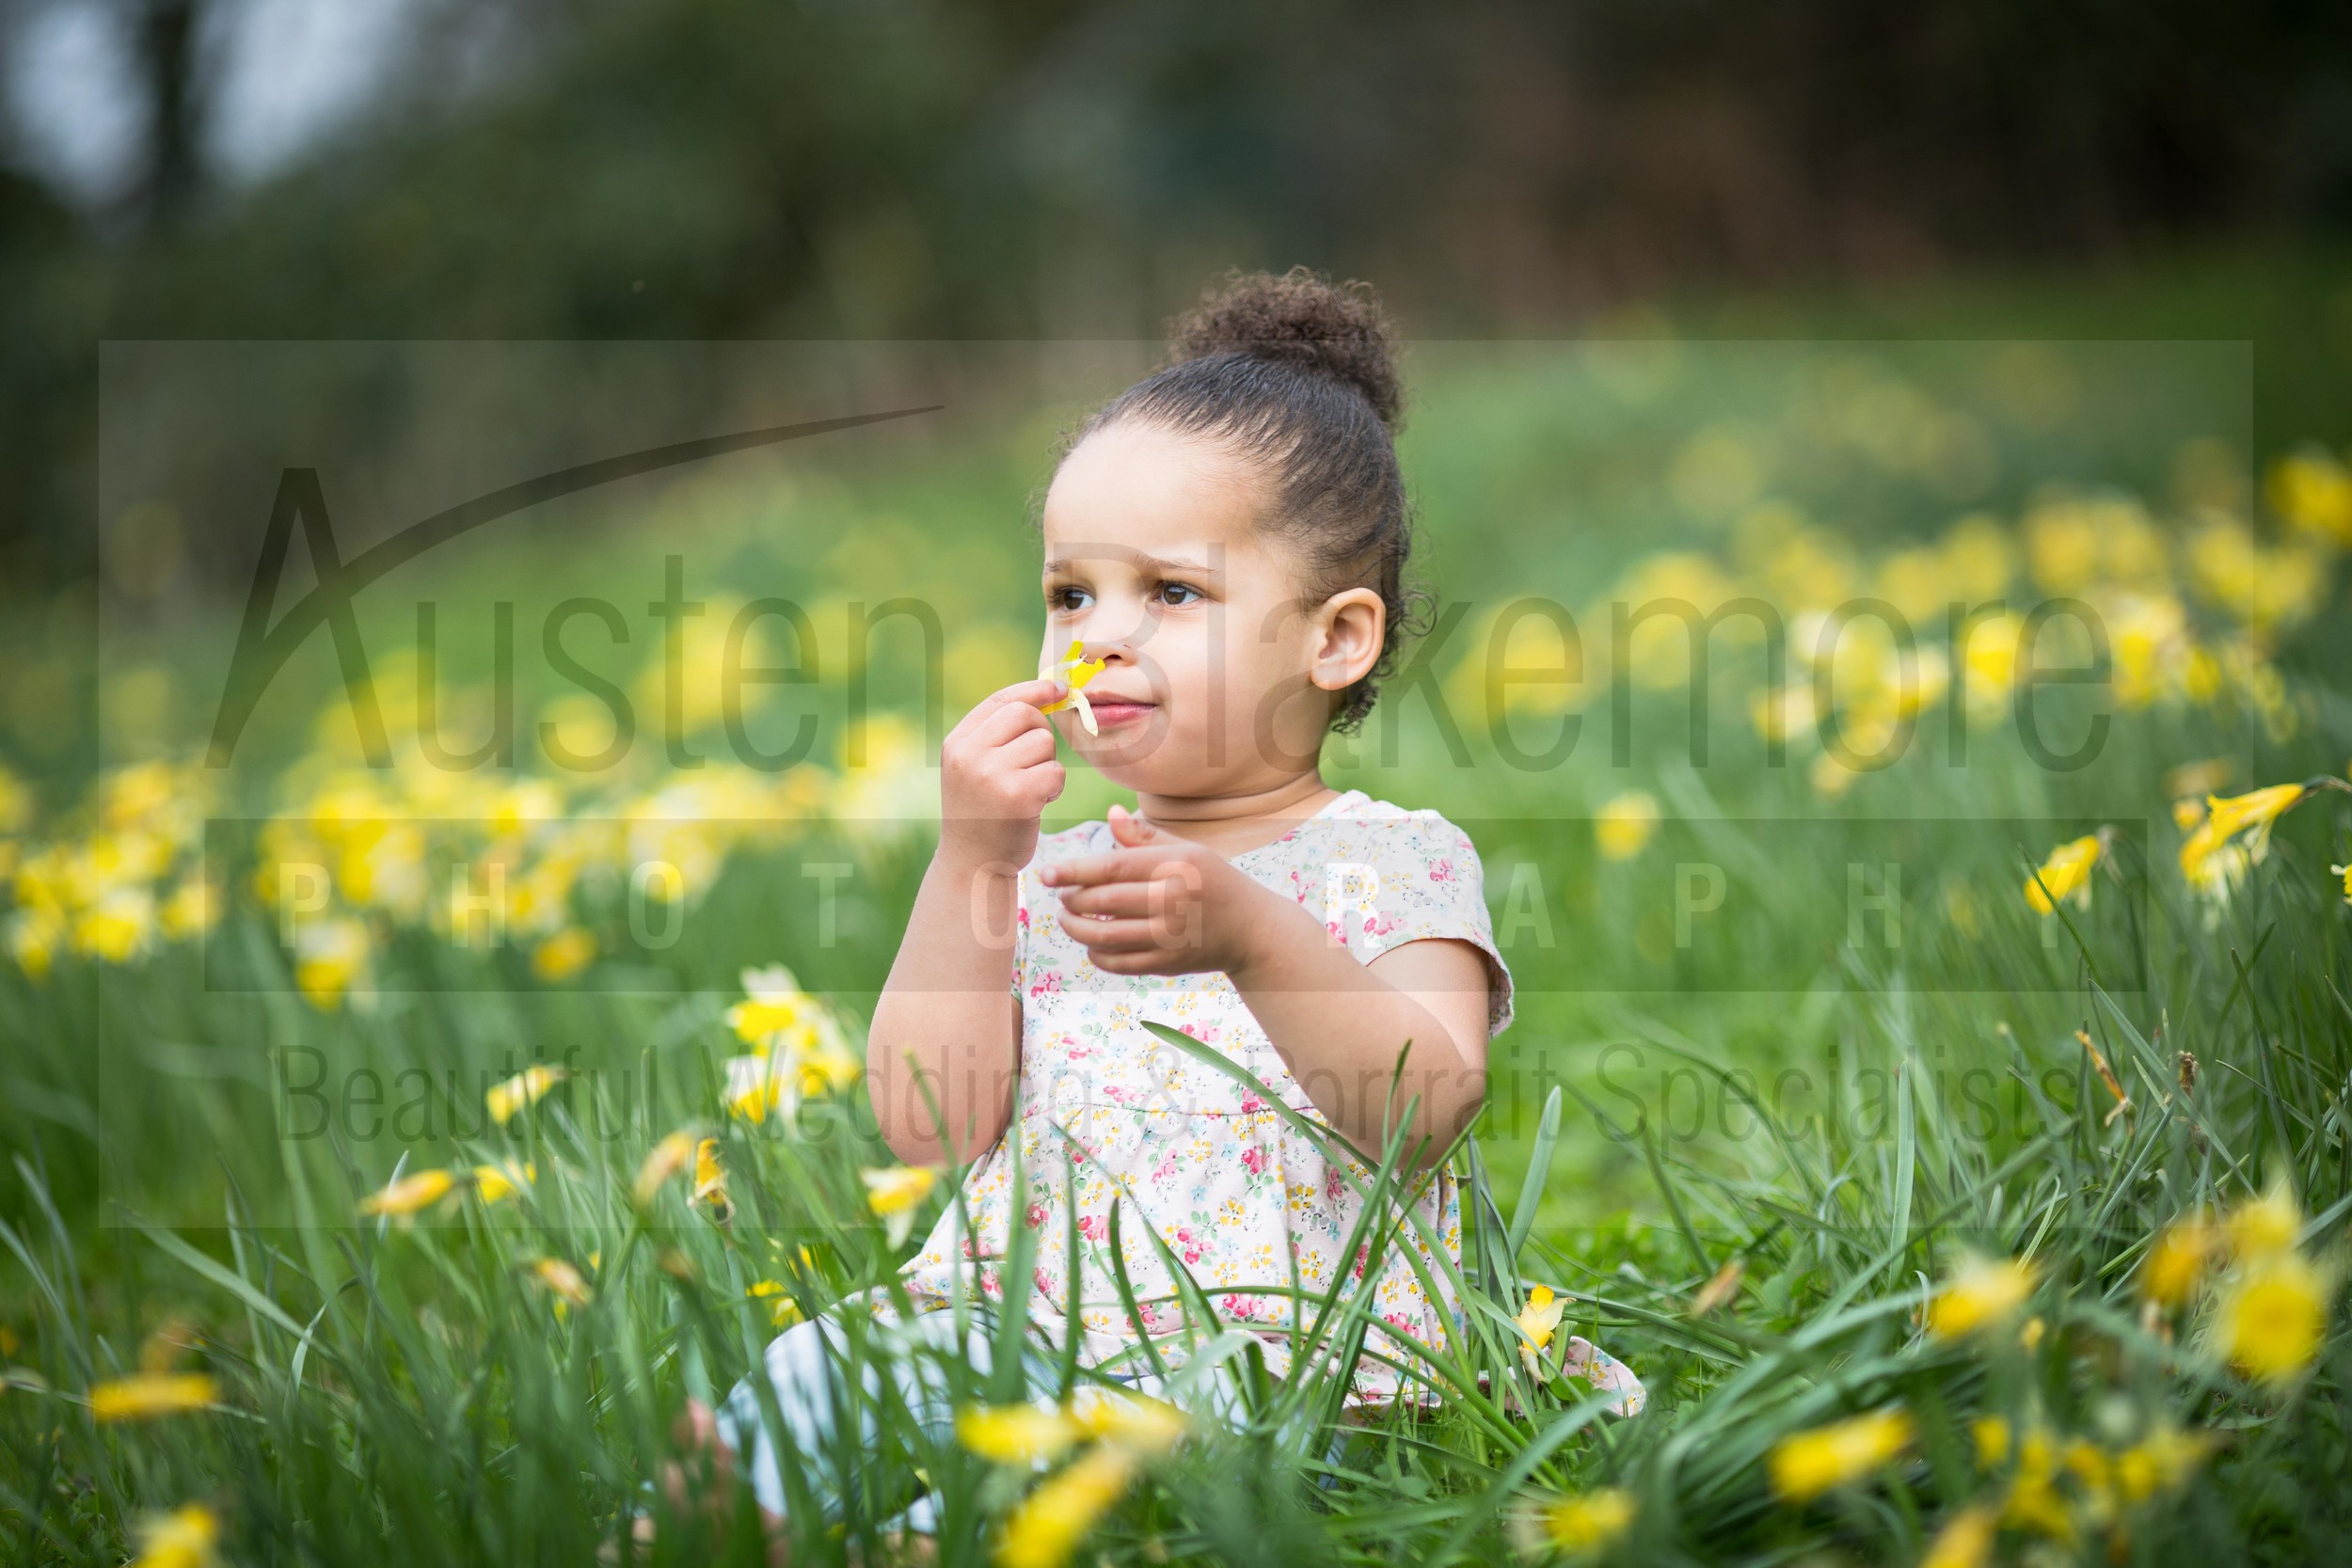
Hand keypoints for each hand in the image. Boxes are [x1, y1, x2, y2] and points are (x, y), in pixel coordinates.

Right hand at [936, 679, 1065, 873]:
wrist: (974, 866)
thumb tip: (1048, 691)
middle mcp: (969, 754)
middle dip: (1042, 733)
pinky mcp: (1017, 796)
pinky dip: (1054, 788)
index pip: (1001, 700)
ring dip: (1047, 765)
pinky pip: (1055, 772)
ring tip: (1029, 789)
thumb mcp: (974, 768)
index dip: (1034, 689)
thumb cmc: (983, 814)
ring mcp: (991, 775)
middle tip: (1035, 763)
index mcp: (957, 743)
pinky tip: (1036, 804)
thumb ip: (998, 734)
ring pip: (1044, 743)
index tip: (1057, 688)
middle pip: (1026, 715)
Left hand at [1038, 804, 1279, 976]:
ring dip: (1076, 929)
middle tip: (1062, 896)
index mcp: (1173, 866)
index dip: (1073, 871)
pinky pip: (1118, 962)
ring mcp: (1169, 936)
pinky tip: (1092, 943)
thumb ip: (1145, 836)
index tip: (1046, 874)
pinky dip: (1095, 954)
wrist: (1250, 929)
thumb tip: (1110, 813)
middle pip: (1102, 903)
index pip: (1111, 867)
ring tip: (1068, 919)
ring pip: (1104, 937)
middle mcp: (1171, 900)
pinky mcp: (1166, 963)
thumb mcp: (1187, 850)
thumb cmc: (1213, 880)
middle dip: (1072, 900)